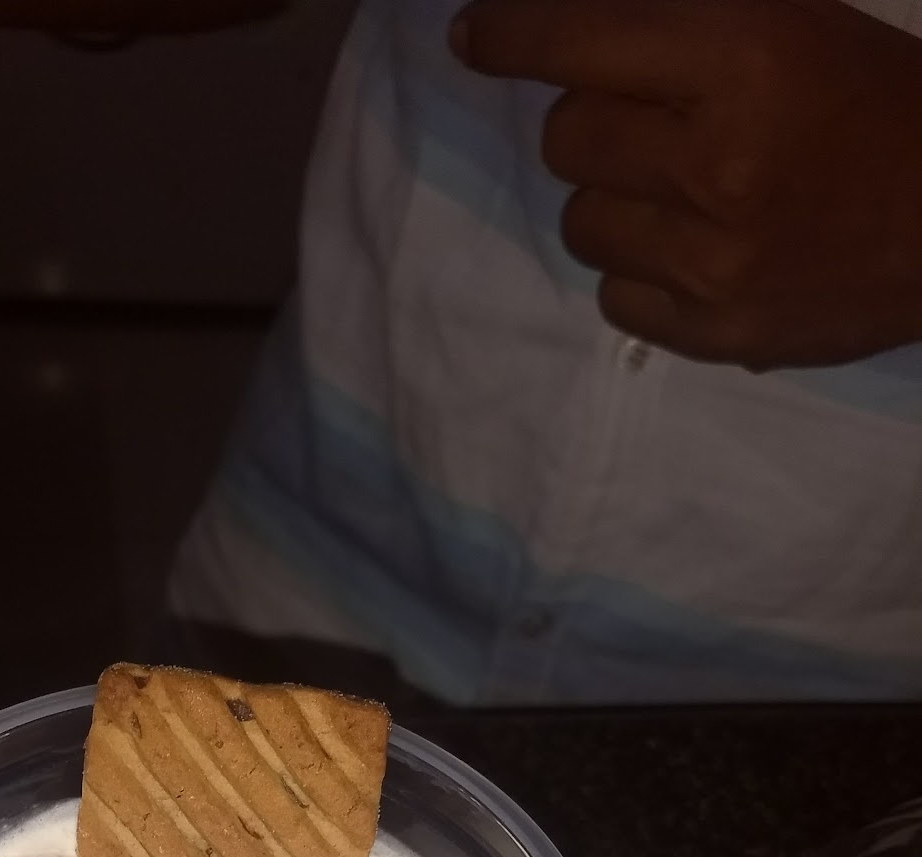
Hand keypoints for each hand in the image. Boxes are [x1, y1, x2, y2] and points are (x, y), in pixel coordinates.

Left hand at [451, 0, 921, 368]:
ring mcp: (714, 260)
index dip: (514, 35)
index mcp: (745, 59)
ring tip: (686, 194)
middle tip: (651, 126)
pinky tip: (699, 251)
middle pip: (568, 140)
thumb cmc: (875, 108)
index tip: (473, 33)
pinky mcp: (716, 334)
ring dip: (615, 202)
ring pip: (582, 224)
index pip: (581, 42)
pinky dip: (642, 272)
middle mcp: (718, 162)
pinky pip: (615, 298)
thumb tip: (563, 43)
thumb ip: (678, 32)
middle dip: (593, 124)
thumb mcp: (789, 29)